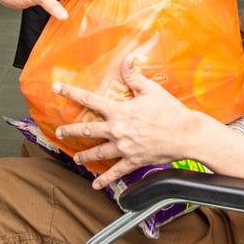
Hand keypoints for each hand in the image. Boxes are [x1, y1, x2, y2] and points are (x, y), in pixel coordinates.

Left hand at [53, 57, 206, 189]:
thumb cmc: (169, 111)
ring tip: (76, 157)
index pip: (90, 100)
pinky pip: (116, 172)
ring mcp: (124, 148)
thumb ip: (134, 76)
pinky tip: (95, 185)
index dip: (71, 92)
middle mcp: (118, 130)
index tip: (56, 88)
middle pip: (88, 130)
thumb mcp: (150, 90)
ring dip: (84, 155)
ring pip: (98, 152)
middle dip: (70, 130)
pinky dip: (105, 179)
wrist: (186, 135)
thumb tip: (126, 58)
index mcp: (119, 111)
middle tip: (59, 132)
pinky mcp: (133, 161)